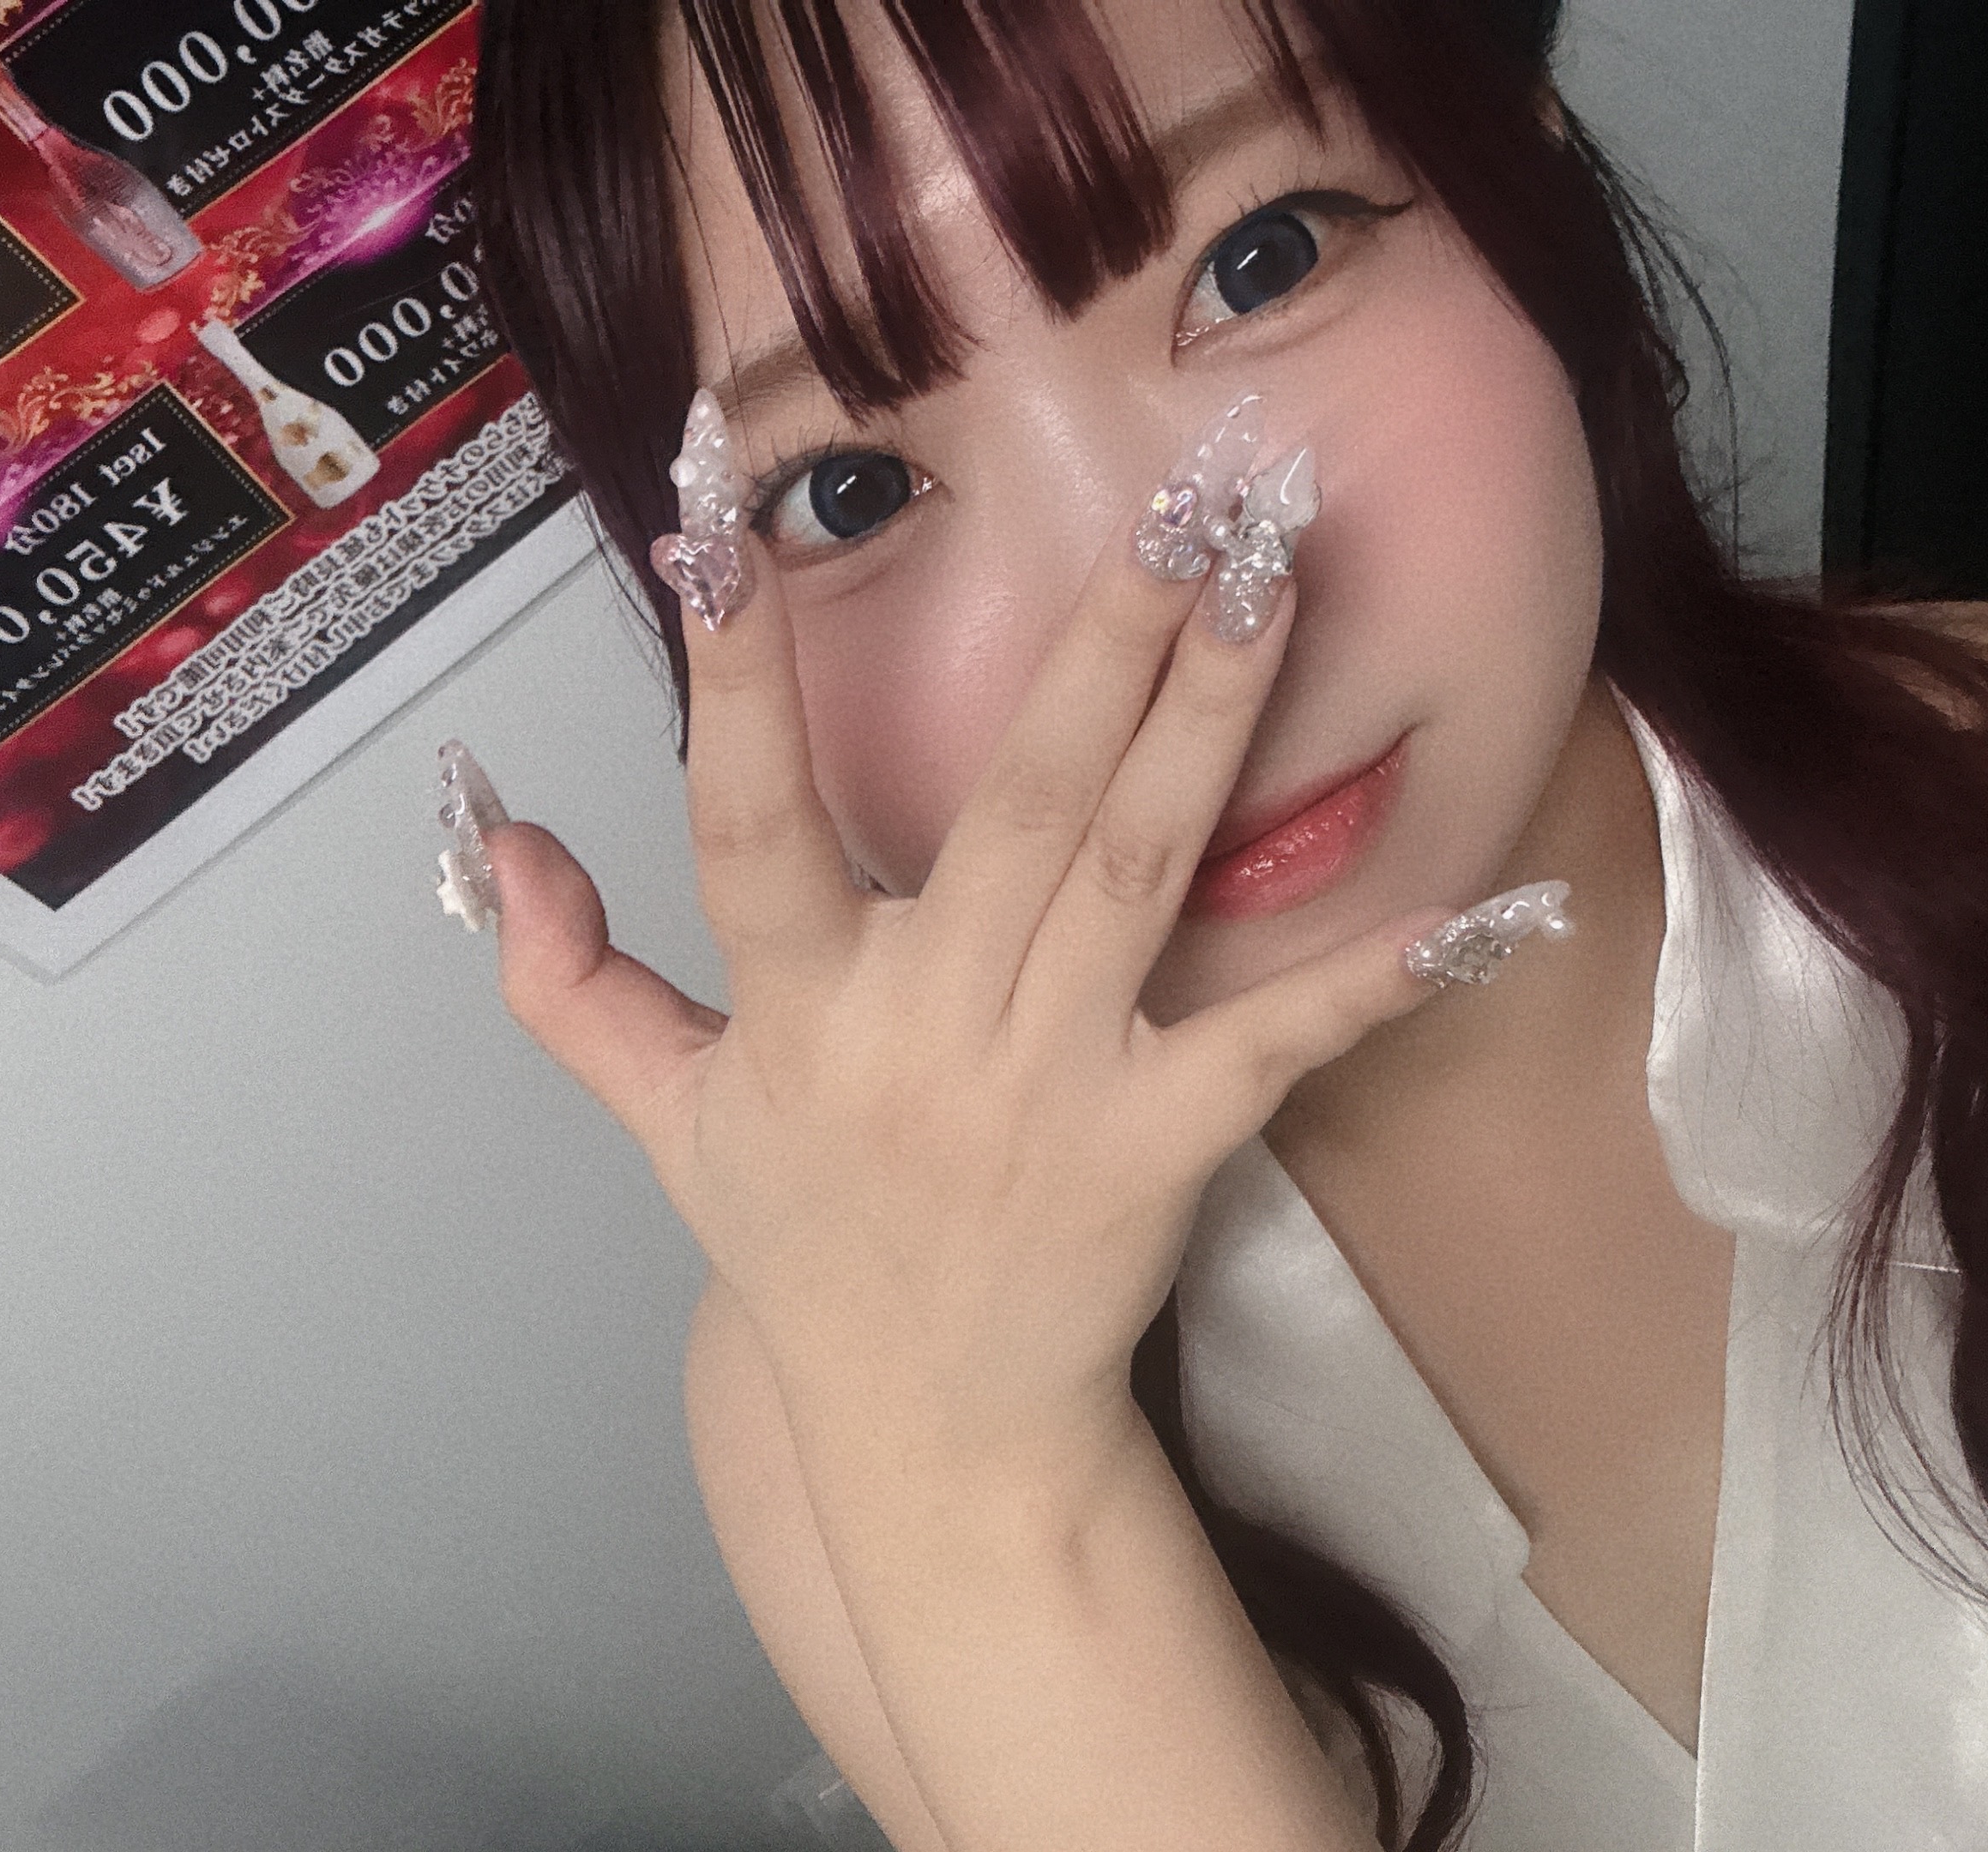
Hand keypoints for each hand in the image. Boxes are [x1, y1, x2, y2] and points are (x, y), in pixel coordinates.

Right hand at [483, 489, 1445, 1453]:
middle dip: (1098, 646)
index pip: (744, 822)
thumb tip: (503, 837)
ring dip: (1211, 720)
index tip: (722, 516)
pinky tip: (1483, 906)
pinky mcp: (1161, 1147)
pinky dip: (1371, 977)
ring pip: (1137, 874)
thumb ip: (573, 984)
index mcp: (796, 1012)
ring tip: (1274, 574)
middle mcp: (925, 1034)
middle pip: (1018, 813)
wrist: (931, 1425)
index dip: (732, 673)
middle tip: (1178, 500)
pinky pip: (1270, 1045)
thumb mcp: (667, 1123)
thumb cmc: (806, 1246)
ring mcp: (1053, 1089)